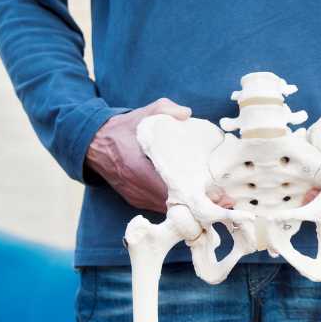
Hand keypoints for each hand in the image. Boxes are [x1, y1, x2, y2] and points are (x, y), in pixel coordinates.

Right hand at [86, 98, 234, 212]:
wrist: (93, 144)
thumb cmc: (122, 129)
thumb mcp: (143, 114)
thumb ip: (165, 110)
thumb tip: (187, 113)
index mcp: (139, 170)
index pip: (173, 191)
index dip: (199, 197)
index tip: (221, 197)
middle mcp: (138, 189)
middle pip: (176, 207)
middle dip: (202, 207)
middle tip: (227, 203)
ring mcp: (137, 197)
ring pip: (169, 211)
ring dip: (192, 210)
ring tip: (218, 205)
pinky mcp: (137, 200)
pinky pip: (161, 208)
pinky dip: (179, 207)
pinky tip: (197, 202)